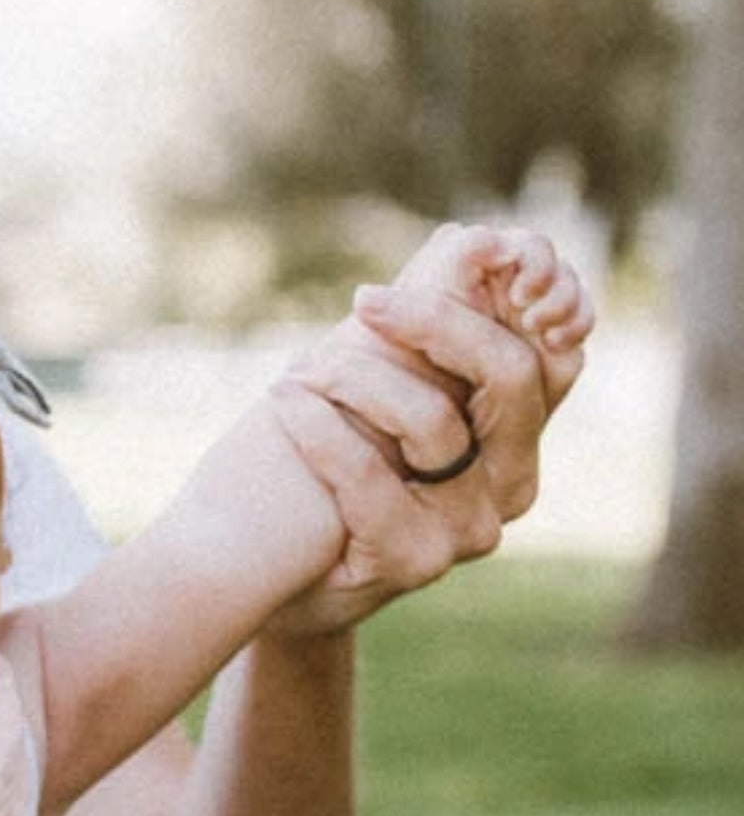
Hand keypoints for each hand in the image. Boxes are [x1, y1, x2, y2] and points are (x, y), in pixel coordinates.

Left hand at [267, 224, 593, 633]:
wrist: (263, 576)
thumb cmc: (322, 469)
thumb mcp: (376, 387)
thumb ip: (424, 329)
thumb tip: (467, 239)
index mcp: (515, 436)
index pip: (552, 350)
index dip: (527, 292)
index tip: (468, 245)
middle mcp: (509, 484)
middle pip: (507, 374)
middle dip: (436, 320)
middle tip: (366, 298)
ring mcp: (467, 529)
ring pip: (432, 421)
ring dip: (355, 377)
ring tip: (298, 369)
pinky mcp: (413, 560)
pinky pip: (370, 476)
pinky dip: (319, 429)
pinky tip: (283, 401)